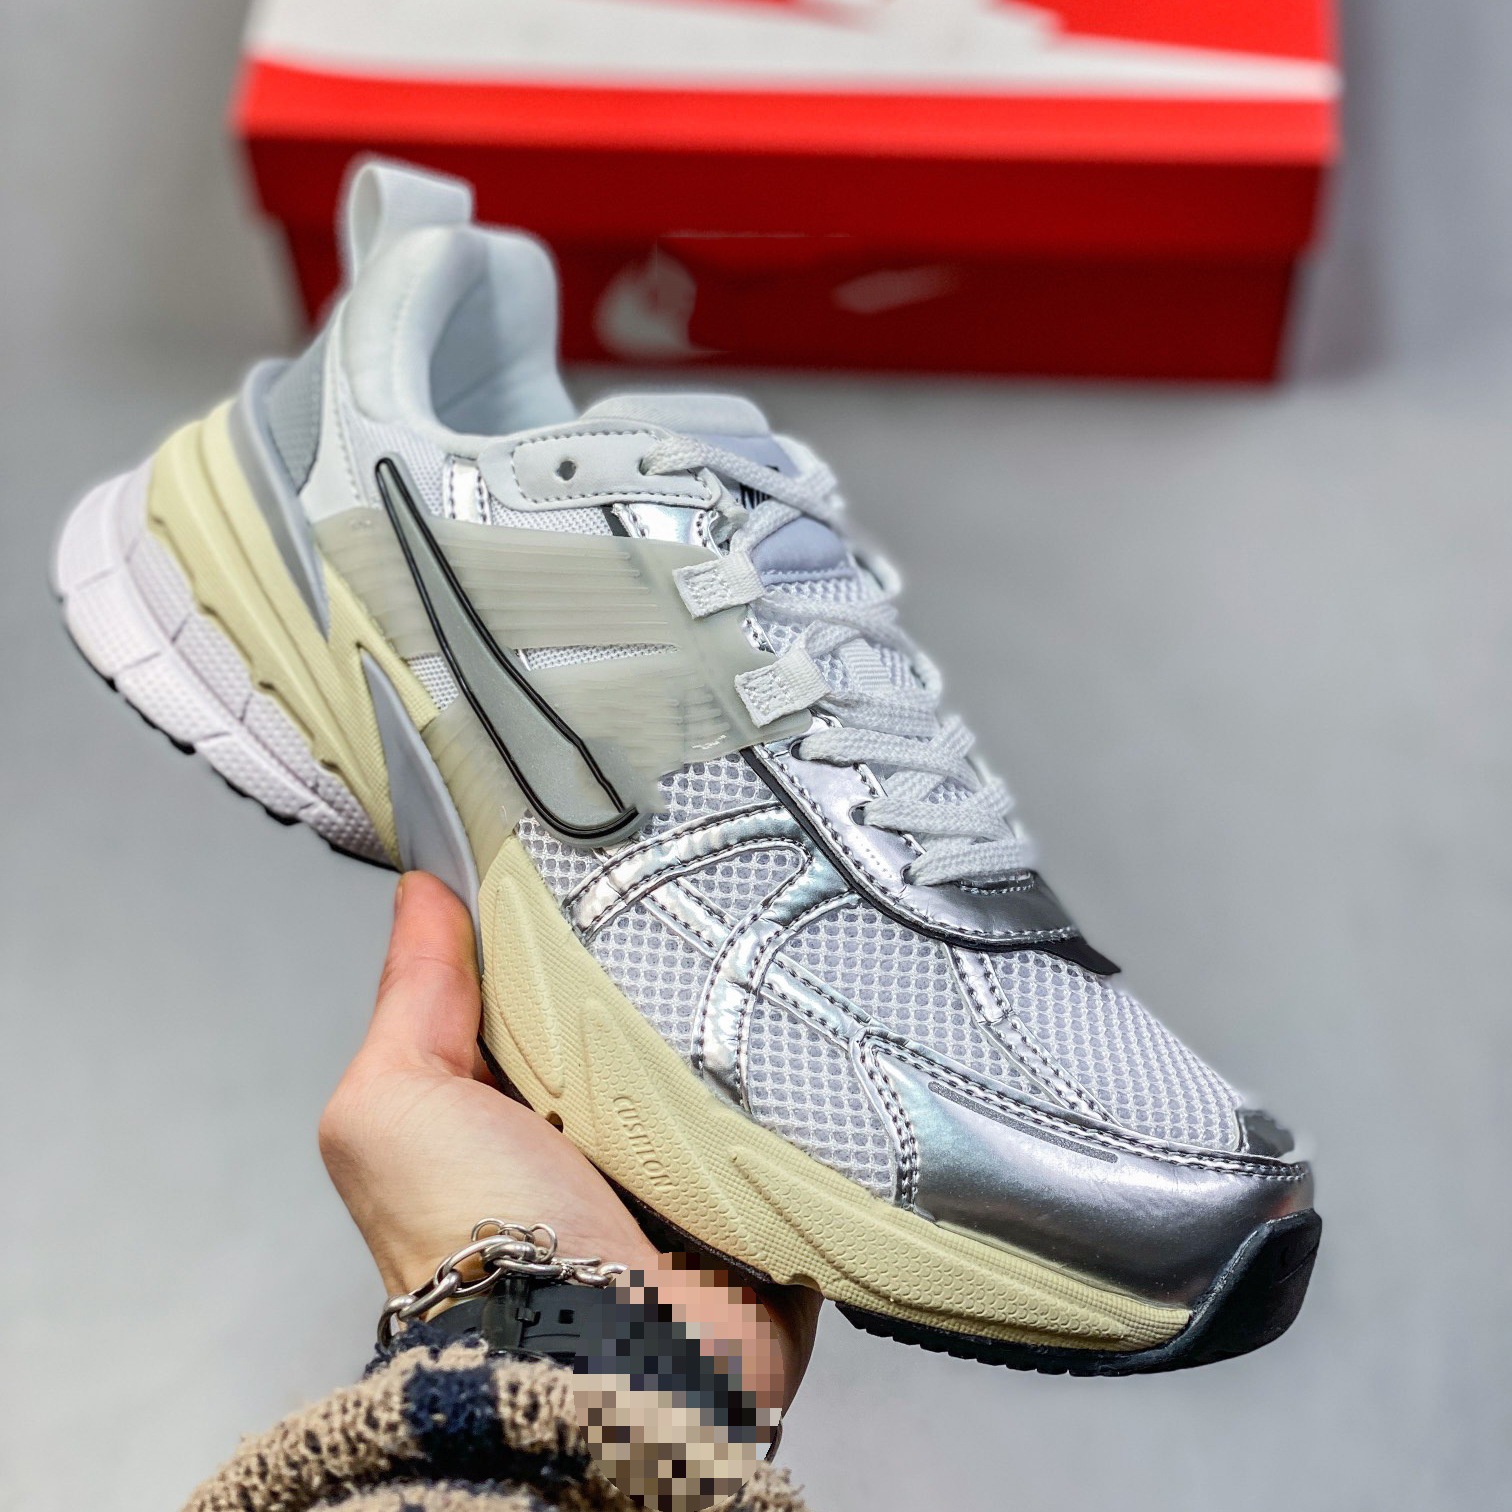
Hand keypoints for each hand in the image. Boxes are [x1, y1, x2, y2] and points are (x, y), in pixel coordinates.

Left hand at [319, 872, 819, 1409]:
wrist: (589, 1364)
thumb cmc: (471, 1243)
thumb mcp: (395, 1103)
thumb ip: (412, 997)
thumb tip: (420, 889)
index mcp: (513, 1099)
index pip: (544, 981)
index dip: (561, 919)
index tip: (597, 847)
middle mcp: (597, 1126)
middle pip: (641, 1007)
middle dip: (667, 954)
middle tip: (698, 881)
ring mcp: (684, 1159)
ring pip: (723, 1049)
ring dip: (740, 1010)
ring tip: (766, 930)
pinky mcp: (762, 1190)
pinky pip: (792, 1109)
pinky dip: (800, 1074)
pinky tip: (813, 1012)